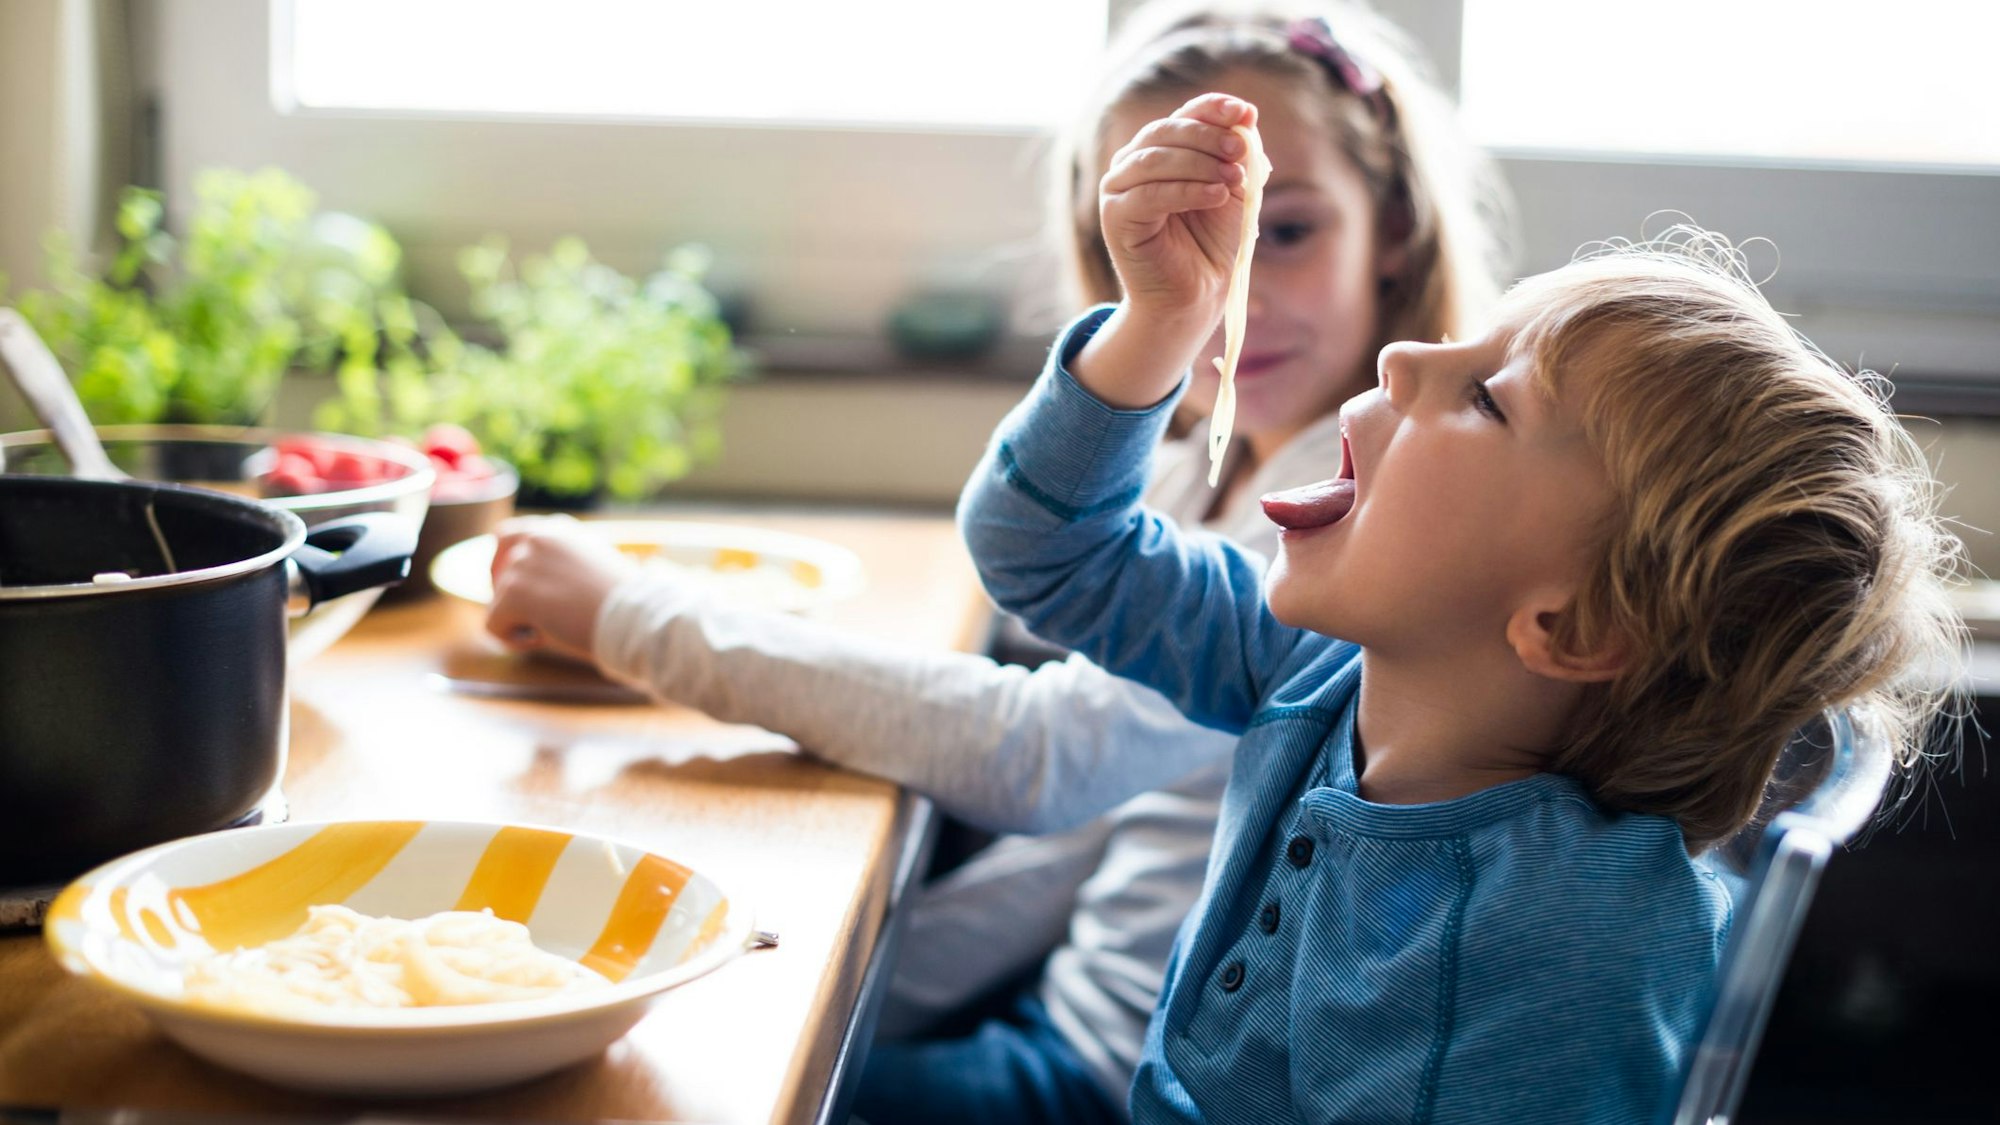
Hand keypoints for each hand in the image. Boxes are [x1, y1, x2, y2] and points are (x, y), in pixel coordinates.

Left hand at [485, 515, 636, 663]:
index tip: (523, 590)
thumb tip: (532, 591)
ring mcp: (523, 563)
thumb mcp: (593, 569)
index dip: (508, 566)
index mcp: (559, 529)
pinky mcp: (514, 591)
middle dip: (505, 593)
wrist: (634, 617)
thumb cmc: (625, 603)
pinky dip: (511, 638)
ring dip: (518, 621)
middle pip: (495, 566)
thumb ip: (562, 567)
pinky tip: (541, 641)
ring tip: (553, 632)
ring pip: (497, 601)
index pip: (509, 536)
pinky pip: (493, 623)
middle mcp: (538, 537)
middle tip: (528, 617)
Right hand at [1081, 94, 1256, 408]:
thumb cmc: (1212, 243)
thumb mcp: (1233, 189)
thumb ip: (1238, 154)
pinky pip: (1149, 194)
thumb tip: (1246, 118)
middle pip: (1167, 131)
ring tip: (1234, 180)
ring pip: (1156, 159)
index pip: (1184, 115)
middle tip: (1241, 151)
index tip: (1246, 113)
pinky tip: (1216, 196)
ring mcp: (1118, 189)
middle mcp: (1133, 163)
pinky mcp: (1115, 217)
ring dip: (1200, 164)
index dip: (1213, 108)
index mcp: (1161, 150)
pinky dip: (1187, 191)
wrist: (1194, 295)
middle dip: (1208, 137)